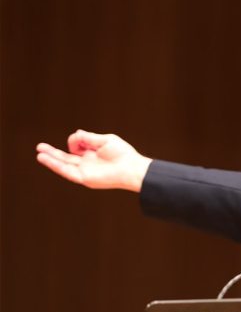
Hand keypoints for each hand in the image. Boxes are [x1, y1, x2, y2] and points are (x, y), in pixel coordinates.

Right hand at [36, 130, 152, 191]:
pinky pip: (67, 172)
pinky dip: (56, 166)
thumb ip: (89, 138)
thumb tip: (77, 133)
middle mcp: (87, 163)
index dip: (76, 139)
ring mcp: (85, 171)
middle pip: (66, 157)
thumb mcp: (105, 140)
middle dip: (53, 152)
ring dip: (51, 159)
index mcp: (93, 153)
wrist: (131, 168)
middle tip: (40, 147)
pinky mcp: (85, 178)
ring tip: (39, 153)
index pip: (76, 146)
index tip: (83, 138)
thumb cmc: (123, 154)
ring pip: (64, 165)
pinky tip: (46, 160)